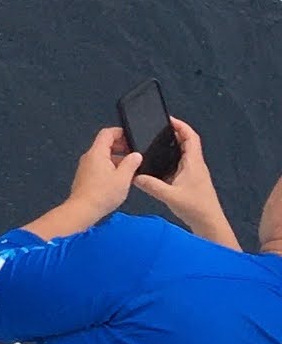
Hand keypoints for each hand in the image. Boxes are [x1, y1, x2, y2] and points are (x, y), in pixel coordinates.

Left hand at [67, 126, 142, 219]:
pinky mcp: (86, 177)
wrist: (83, 210)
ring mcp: (86, 167)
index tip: (132, 137)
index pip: (107, 133)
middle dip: (121, 147)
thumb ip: (131, 163)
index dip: (120, 132)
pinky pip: (100, 166)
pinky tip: (121, 178)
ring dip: (118, 159)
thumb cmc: (103, 193)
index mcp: (97, 153)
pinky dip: (111, 167)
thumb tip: (136, 155)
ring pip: (104, 157)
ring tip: (132, 168)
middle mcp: (89, 157)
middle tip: (136, 155)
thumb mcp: (123, 177)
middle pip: (105, 144)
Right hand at [135, 117, 239, 247]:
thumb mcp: (170, 196)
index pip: (191, 137)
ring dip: (170, 147)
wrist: (209, 223)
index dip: (181, 126)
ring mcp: (193, 173)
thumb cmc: (195, 207)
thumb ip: (151, 185)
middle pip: (186, 143)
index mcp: (193, 163)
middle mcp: (194, 165)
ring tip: (152, 145)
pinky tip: (156, 165)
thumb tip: (135, 176)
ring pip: (182, 154)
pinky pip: (179, 165)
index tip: (167, 119)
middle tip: (154, 131)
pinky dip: (169, 160)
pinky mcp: (190, 181)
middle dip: (172, 134)